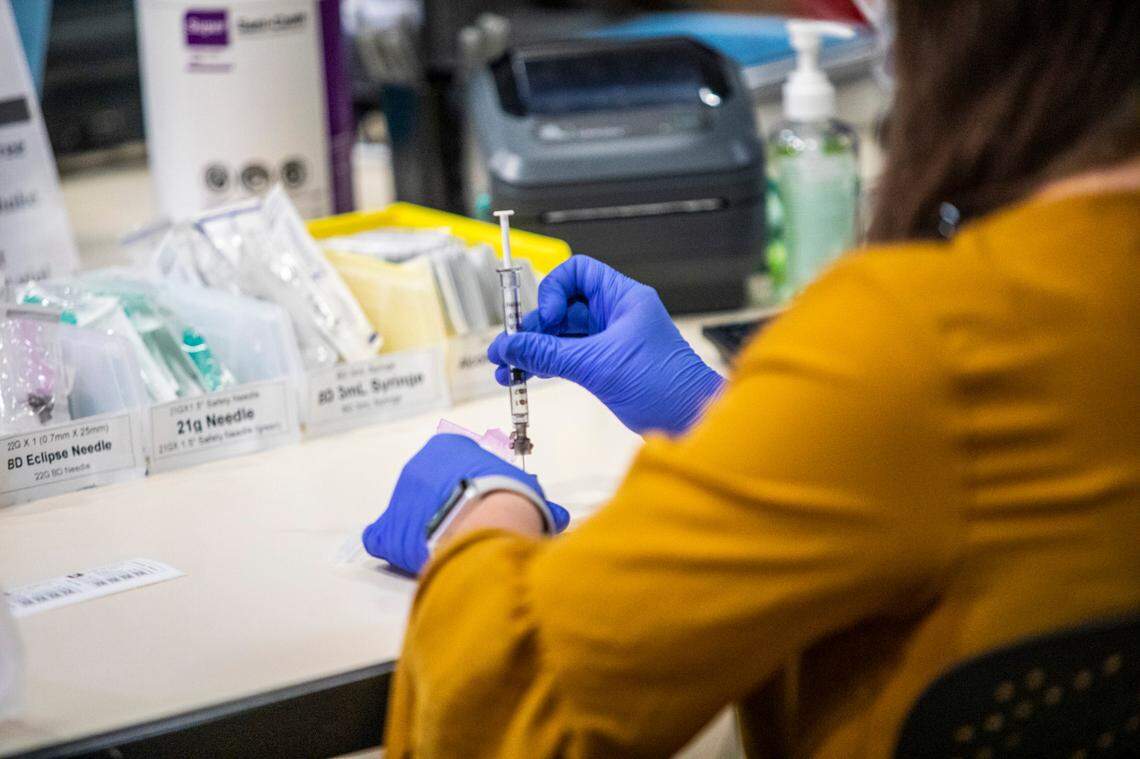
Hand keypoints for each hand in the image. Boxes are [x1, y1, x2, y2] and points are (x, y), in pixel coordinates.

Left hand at [362, 435, 569, 574]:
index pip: (457, 462)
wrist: (485, 522)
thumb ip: (530, 498)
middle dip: (448, 504)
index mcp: (447, 447)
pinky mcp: (387, 530)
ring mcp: (399, 498)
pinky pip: (382, 536)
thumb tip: (555, 515)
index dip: (473, 483)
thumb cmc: (509, 497)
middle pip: (432, 487)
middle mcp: (417, 466)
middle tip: (471, 525)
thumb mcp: (527, 490)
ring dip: (426, 526)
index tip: (486, 500)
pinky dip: (393, 545)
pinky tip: (413, 555)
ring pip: (411, 513)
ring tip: (451, 545)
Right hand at [488, 256, 723, 434]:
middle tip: (509, 349)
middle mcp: (615, 314)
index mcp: (623, 298)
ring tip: (507, 369)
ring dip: (534, 349)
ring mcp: (610, 339)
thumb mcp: (597, 365)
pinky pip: (568, 356)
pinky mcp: (605, 365)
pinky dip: (546, 364)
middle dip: (534, 327)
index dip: (553, 290)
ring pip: (562, 335)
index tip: (545, 318)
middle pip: (563, 306)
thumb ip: (548, 354)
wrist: (690, 421)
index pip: (577, 272)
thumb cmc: (663, 385)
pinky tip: (525, 375)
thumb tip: (508, 346)